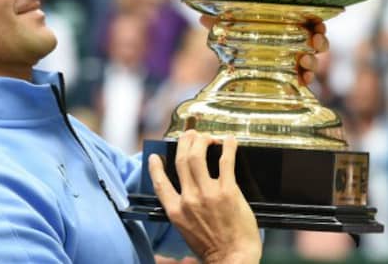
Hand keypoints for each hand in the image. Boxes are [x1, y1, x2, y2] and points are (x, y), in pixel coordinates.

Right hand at [148, 131, 260, 263]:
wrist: (233, 259)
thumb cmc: (213, 249)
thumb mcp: (187, 231)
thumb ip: (184, 211)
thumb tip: (187, 193)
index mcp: (176, 211)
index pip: (159, 183)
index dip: (155, 167)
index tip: (155, 157)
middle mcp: (189, 199)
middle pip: (181, 159)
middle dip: (186, 141)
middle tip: (192, 135)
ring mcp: (208, 193)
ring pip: (198, 155)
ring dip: (203, 140)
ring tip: (209, 137)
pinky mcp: (228, 191)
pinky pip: (225, 161)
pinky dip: (228, 147)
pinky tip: (230, 141)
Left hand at [199, 16, 326, 85]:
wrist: (235, 68)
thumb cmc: (240, 41)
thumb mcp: (231, 29)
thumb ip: (221, 22)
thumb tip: (201, 18)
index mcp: (287, 26)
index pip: (309, 22)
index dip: (317, 23)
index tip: (318, 25)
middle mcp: (295, 43)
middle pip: (317, 40)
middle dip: (321, 41)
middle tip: (316, 41)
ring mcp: (295, 62)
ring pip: (314, 59)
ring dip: (315, 61)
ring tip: (306, 61)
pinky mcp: (291, 79)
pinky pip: (306, 79)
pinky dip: (308, 79)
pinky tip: (303, 80)